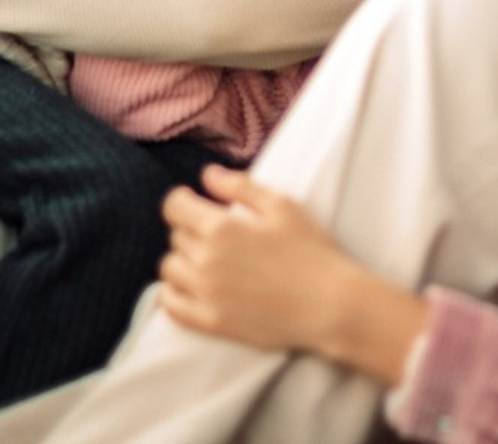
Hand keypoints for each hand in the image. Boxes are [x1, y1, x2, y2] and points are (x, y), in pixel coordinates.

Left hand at [160, 165, 349, 351]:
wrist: (328, 304)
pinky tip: (191, 285)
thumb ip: (240, 185)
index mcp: (221, 228)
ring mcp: (205, 295)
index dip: (182, 199)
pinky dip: (173, 292)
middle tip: (217, 228)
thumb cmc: (310, 249)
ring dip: (182, 257)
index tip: (195, 200)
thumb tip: (207, 174)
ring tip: (208, 256)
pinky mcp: (210, 323)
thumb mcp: (282, 205)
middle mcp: (205, 261)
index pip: (174, 207)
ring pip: (169, 269)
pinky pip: (171, 307)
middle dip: (190, 226)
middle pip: (175, 235)